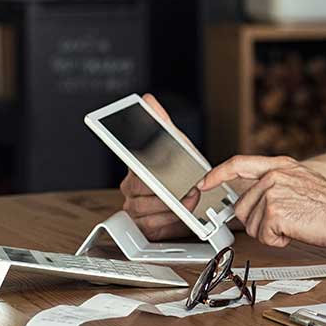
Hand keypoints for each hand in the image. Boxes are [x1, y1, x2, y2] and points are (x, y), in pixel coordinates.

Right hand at [118, 94, 196, 239]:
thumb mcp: (176, 143)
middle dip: (166, 189)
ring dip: (171, 206)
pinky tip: (180, 214)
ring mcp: (135, 207)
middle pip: (140, 189)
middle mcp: (130, 187)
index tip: (148, 172)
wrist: (195, 193)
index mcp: (135, 166)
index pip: (130, 164)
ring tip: (188, 199)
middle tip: (186, 187)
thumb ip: (161, 122)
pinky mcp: (143, 225)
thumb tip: (148, 100)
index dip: (140, 168)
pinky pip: (151, 225)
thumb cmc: (181, 168)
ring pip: (145, 209)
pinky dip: (169, 221)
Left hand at [197, 155, 325, 247]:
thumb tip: (252, 200)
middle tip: (284, 221)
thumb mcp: (300, 182)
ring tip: (295, 223)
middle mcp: (273, 176)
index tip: (203, 184)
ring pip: (252, 225)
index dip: (216, 174)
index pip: (238, 164)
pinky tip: (296, 230)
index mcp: (279, 166)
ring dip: (271, 232)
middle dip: (258, 222)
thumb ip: (274, 184)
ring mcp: (272, 193)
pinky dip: (279, 240)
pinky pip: (263, 236)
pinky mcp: (274, 212)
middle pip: (242, 207)